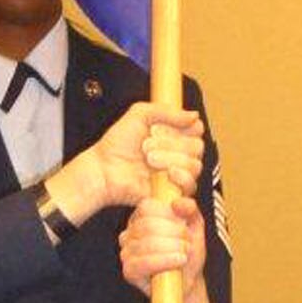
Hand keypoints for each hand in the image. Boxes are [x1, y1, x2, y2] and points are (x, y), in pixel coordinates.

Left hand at [44, 103, 203, 223]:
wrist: (104, 170)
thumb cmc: (118, 144)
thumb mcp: (139, 114)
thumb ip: (166, 110)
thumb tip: (194, 115)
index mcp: (174, 134)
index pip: (196, 129)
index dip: (183, 127)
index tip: (159, 128)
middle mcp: (178, 154)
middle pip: (197, 147)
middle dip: (171, 144)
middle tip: (147, 145)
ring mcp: (177, 173)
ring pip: (194, 165)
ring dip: (171, 159)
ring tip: (149, 159)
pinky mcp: (173, 192)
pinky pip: (191, 186)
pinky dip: (181, 178)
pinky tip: (167, 174)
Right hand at [119, 194, 205, 294]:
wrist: (188, 281)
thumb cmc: (187, 253)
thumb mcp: (194, 226)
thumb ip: (190, 209)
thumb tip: (178, 202)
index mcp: (141, 217)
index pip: (147, 207)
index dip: (169, 215)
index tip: (184, 226)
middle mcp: (130, 233)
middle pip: (147, 225)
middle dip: (175, 234)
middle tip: (187, 244)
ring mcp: (127, 252)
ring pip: (147, 243)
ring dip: (173, 248)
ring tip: (185, 254)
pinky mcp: (129, 271)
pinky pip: (143, 263)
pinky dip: (164, 261)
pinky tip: (178, 261)